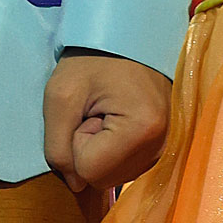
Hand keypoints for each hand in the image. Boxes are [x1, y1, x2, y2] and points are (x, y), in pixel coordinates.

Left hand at [43, 51, 171, 201]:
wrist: (127, 36)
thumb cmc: (92, 58)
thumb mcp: (60, 96)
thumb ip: (57, 148)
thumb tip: (75, 186)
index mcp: (142, 130)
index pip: (89, 171)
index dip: (76, 142)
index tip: (86, 111)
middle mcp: (161, 145)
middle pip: (103, 178)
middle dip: (89, 149)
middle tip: (95, 111)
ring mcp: (165, 148)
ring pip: (113, 176)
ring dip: (101, 149)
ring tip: (107, 112)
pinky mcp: (163, 147)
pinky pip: (126, 168)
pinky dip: (114, 149)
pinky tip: (117, 119)